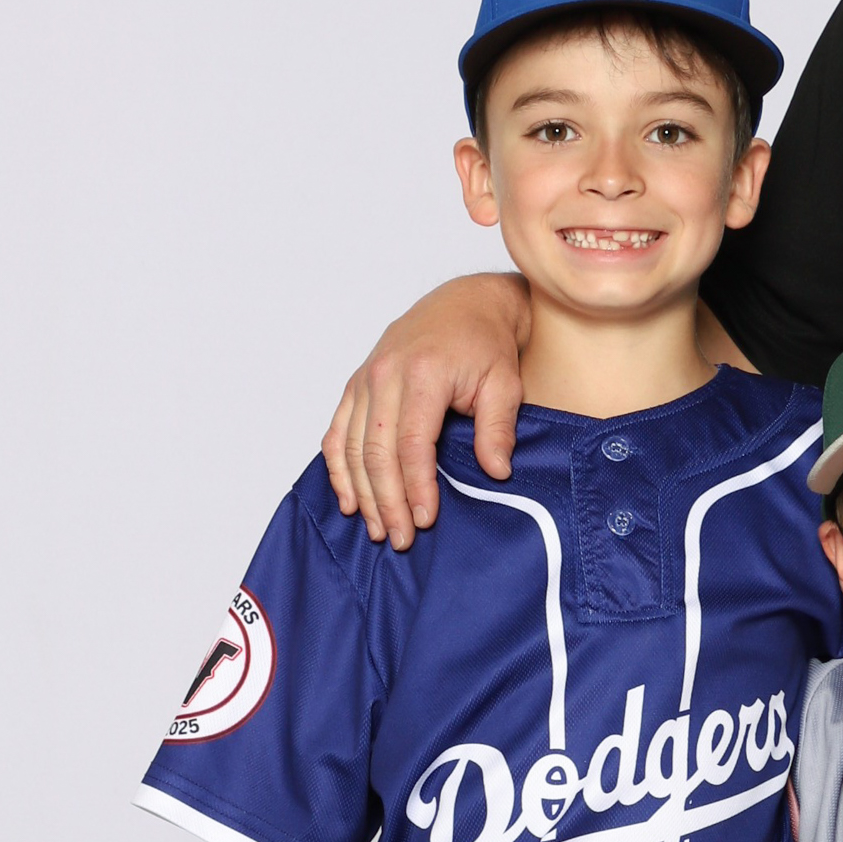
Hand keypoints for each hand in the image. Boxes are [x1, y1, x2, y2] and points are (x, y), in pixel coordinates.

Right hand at [322, 274, 529, 549]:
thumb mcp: (505, 383)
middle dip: (387, 501)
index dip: (415, 486)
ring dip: (362, 493)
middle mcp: (385, 375)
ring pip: (350, 447)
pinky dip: (337, 469)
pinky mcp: (357, 385)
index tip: (425, 520)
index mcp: (423, 375)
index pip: (412, 444)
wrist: (464, 304)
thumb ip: (498, 428)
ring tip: (378, 529)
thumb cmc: (486, 344)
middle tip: (401, 538)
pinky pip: (337, 432)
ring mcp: (365, 379)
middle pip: (376, 452)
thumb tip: (496, 472)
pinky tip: (349, 499)